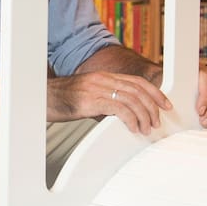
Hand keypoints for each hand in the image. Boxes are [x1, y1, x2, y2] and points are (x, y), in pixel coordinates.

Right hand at [47, 71, 172, 134]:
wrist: (42, 99)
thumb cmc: (62, 101)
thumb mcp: (87, 98)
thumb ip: (105, 102)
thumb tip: (122, 116)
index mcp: (104, 77)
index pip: (136, 81)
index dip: (154, 92)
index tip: (164, 105)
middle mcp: (103, 80)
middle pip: (138, 89)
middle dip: (152, 106)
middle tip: (157, 121)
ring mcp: (97, 89)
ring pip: (131, 98)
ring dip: (143, 115)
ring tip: (146, 128)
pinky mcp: (92, 100)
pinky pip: (119, 108)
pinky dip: (130, 119)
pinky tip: (132, 128)